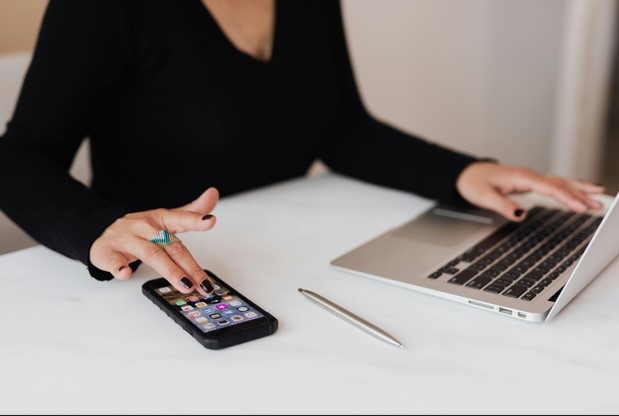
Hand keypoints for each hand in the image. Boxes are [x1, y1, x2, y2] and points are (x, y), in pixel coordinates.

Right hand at [90, 187, 219, 295]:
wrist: (102, 230)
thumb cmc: (140, 229)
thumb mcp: (166, 217)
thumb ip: (191, 211)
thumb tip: (213, 194)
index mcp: (160, 219)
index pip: (181, 218)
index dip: (196, 220)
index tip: (210, 221)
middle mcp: (146, 228)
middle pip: (171, 247)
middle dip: (190, 266)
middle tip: (204, 283)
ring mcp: (127, 240)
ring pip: (151, 254)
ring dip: (169, 271)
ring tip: (185, 284)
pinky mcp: (108, 253)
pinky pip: (114, 261)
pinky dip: (119, 267)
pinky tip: (125, 273)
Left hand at [456, 162, 604, 221]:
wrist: (466, 174)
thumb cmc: (473, 183)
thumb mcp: (484, 197)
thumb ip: (503, 205)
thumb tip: (521, 214)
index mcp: (521, 177)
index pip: (549, 188)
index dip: (567, 198)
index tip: (581, 207)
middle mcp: (529, 176)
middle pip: (560, 184)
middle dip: (581, 194)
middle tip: (600, 204)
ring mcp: (530, 178)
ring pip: (559, 183)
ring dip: (579, 190)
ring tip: (599, 195)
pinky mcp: (529, 182)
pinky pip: (553, 184)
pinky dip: (568, 188)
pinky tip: (580, 191)